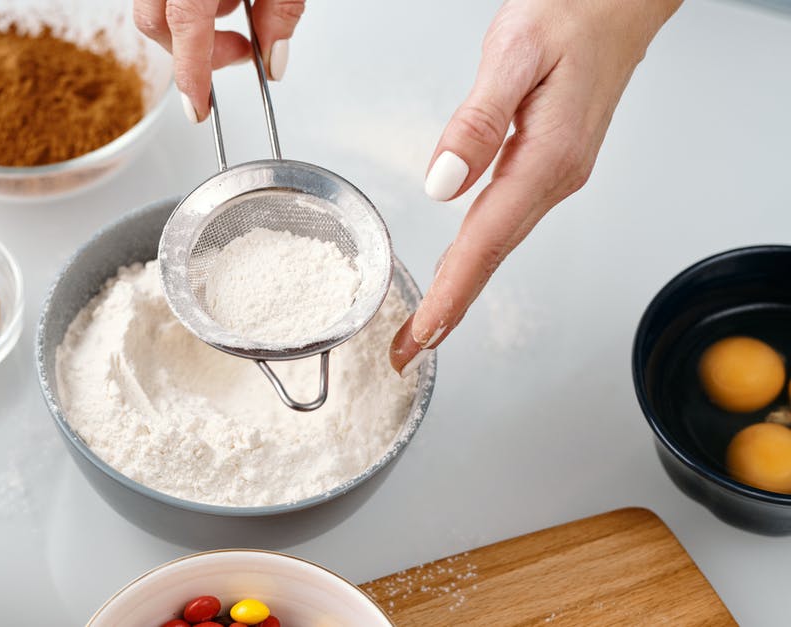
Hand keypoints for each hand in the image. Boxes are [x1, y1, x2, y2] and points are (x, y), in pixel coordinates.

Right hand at [133, 0, 304, 121]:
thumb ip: (281, 9)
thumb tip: (273, 58)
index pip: (184, 24)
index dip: (191, 72)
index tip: (198, 109)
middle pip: (157, 23)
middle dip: (194, 52)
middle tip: (240, 53)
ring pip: (157, 9)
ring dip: (193, 25)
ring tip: (237, 9)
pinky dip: (189, 3)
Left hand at [390, 0, 681, 373]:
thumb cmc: (574, 12)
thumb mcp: (515, 51)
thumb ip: (478, 120)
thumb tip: (444, 183)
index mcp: (545, 158)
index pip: (486, 243)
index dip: (450, 295)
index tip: (422, 334)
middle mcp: (555, 176)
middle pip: (492, 257)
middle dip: (450, 308)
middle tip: (408, 350)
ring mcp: (556, 173)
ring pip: (500, 243)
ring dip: (462, 287)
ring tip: (426, 325)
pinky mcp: (549, 162)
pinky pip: (506, 221)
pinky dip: (478, 255)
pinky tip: (461, 268)